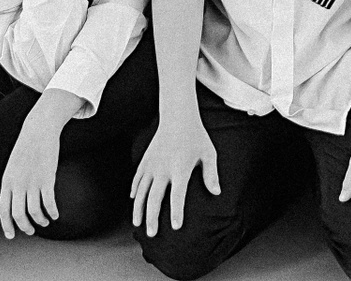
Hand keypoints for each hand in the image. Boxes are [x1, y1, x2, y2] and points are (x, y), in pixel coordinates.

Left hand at [0, 112, 63, 238]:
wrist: (38, 129)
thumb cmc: (26, 147)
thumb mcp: (12, 166)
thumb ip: (12, 184)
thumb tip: (14, 202)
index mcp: (7, 181)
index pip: (3, 210)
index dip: (7, 226)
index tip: (11, 236)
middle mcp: (18, 184)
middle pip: (19, 215)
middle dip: (25, 227)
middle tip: (31, 231)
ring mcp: (33, 181)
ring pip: (35, 212)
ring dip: (41, 221)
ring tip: (45, 221)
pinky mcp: (47, 178)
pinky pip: (49, 202)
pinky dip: (53, 212)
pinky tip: (55, 214)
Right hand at [132, 120, 219, 236]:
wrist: (178, 116)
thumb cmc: (197, 136)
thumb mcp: (209, 154)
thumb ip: (211, 174)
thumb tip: (216, 193)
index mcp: (180, 168)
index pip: (177, 195)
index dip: (177, 211)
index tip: (176, 227)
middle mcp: (163, 168)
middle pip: (155, 198)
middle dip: (152, 217)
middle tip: (152, 234)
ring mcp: (152, 164)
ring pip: (141, 191)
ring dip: (139, 209)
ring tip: (138, 224)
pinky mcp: (145, 159)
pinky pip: (137, 178)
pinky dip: (135, 190)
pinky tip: (134, 201)